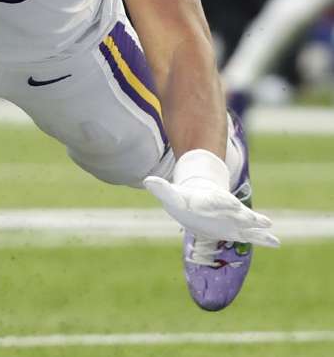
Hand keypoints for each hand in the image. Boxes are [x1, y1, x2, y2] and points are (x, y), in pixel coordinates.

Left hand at [144, 175, 278, 246]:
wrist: (196, 202)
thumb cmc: (184, 199)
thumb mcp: (171, 196)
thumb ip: (162, 189)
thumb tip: (147, 181)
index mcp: (210, 199)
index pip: (218, 200)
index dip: (223, 202)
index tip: (231, 204)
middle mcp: (225, 209)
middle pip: (237, 211)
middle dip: (246, 215)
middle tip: (259, 220)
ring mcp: (234, 219)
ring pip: (249, 223)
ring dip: (258, 226)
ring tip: (270, 228)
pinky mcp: (237, 229)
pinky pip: (253, 235)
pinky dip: (264, 239)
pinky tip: (276, 243)